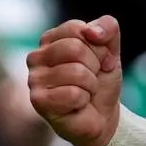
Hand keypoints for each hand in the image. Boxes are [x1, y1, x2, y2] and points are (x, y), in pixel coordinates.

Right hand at [27, 17, 123, 145]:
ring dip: (91, 85)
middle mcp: (36, 56)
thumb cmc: (100, 81)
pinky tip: (78, 104)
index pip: (78, 29)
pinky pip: (73, 93)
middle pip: (75, 48)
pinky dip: (84, 99)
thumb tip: (92, 31)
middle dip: (95, 65)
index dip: (98, 47)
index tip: (99, 61)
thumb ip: (108, 29)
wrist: (103, 116)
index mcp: (51, 39)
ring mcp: (35, 79)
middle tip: (92, 78)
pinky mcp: (39, 100)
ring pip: (76, 71)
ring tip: (85, 92)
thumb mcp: (110, 50)